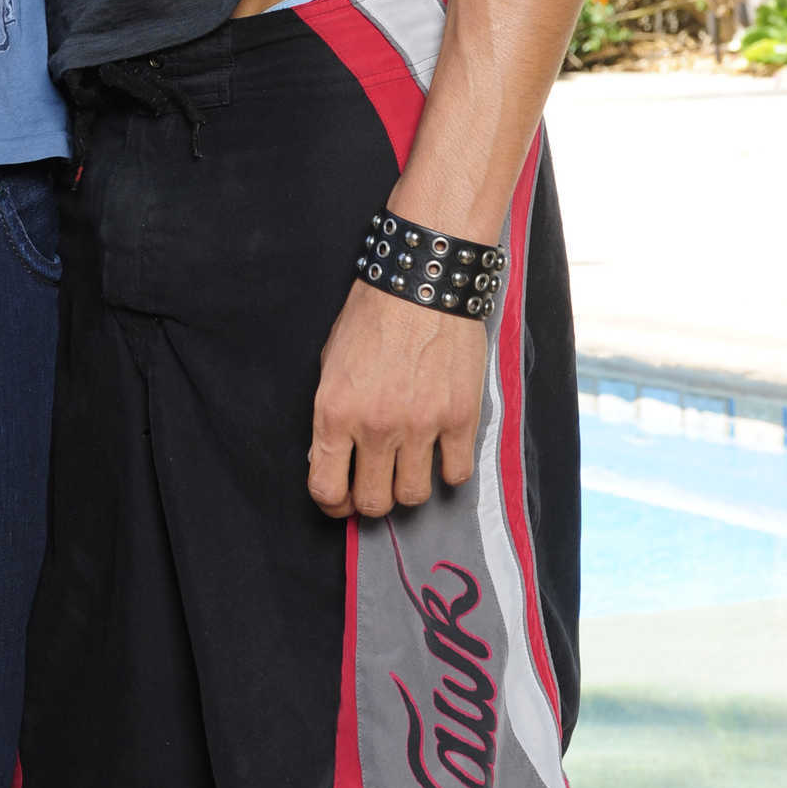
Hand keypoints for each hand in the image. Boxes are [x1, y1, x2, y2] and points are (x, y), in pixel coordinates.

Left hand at [308, 279, 485, 519]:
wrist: (422, 282)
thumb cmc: (372, 317)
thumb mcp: (330, 363)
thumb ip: (330, 415)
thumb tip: (330, 457)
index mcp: (335, 412)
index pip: (326, 488)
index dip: (333, 505)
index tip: (341, 502)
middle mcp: (376, 426)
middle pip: (374, 502)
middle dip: (371, 500)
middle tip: (377, 483)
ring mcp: (421, 425)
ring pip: (414, 496)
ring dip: (409, 487)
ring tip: (409, 466)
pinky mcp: (460, 418)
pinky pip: (455, 473)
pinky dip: (448, 470)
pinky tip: (441, 452)